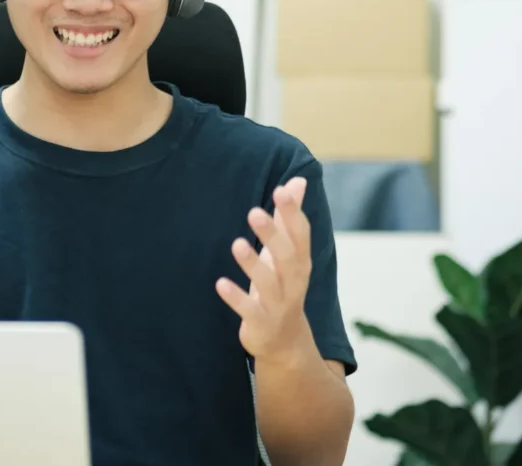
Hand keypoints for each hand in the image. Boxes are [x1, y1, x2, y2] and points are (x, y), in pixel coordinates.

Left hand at [217, 177, 314, 363]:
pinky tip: (220, 283)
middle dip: (272, 235)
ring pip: (268, 284)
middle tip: (253, 212)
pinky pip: (249, 310)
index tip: (281, 191)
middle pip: (287, 257)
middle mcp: (294, 282)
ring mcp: (279, 305)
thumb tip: (298, 180)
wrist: (286, 341)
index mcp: (301, 262)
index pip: (301, 234)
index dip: (293, 213)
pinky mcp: (261, 323)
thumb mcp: (289, 253)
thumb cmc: (283, 285)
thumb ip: (290, 218)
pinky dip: (236, 298)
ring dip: (252, 265)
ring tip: (236, 244)